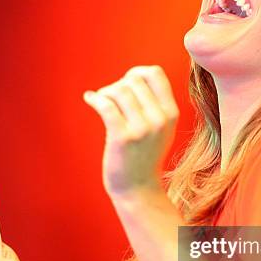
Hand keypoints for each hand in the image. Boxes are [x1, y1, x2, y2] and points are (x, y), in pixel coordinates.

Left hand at [83, 65, 179, 199]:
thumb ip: (155, 103)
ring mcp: (142, 129)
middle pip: (134, 80)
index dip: (137, 73)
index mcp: (171, 114)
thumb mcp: (161, 129)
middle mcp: (160, 120)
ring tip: (102, 101)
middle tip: (111, 99)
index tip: (126, 83)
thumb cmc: (144, 155)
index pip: (155, 74)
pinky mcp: (122, 138)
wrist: (138, 188)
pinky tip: (89, 98)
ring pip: (119, 90)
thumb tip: (133, 75)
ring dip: (105, 92)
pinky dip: (94, 98)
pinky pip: (106, 106)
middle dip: (118, 84)